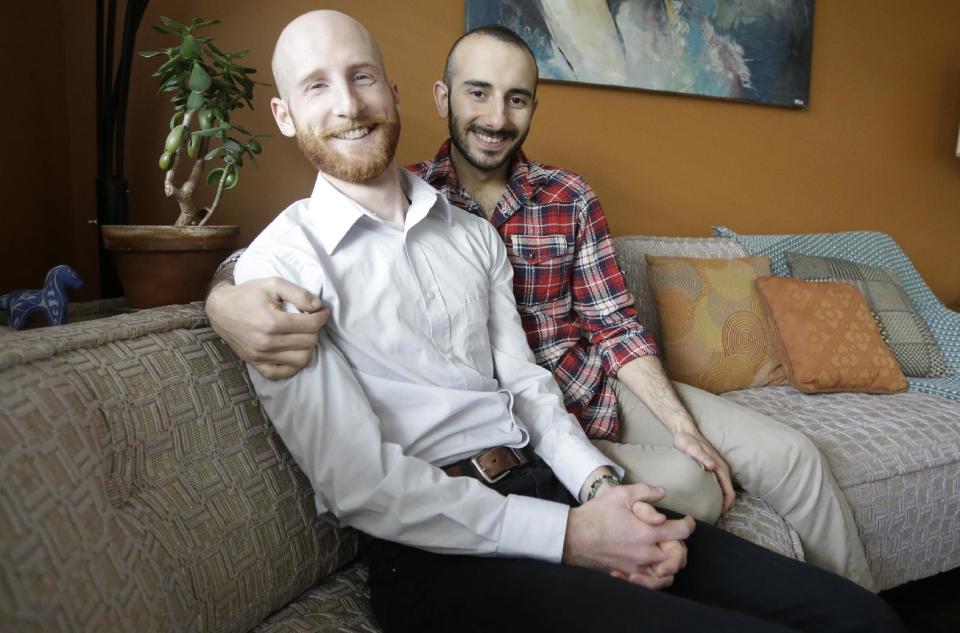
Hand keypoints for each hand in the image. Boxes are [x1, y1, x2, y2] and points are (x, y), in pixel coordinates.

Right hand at [205, 278, 328, 378]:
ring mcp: (261, 356)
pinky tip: (293, 351)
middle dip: (314, 330)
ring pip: (301, 360)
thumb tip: (318, 306)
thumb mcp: (273, 284)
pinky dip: (293, 365)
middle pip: (309, 343)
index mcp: (272, 322)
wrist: (220, 309)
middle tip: (310, 320)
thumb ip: (298, 293)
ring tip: (302, 335)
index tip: (322, 311)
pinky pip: (282, 373)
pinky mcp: (255, 364)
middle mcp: (267, 342)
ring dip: (307, 347)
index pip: (311, 326)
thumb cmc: (248, 294)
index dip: (322, 317)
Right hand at [563, 482, 694, 585]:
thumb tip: (662, 493)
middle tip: (673, 535)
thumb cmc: (596, 514)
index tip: (687, 520)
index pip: (681, 533)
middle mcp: (646, 553)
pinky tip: (651, 564)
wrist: (573, 537)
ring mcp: (636, 566)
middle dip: (679, 544)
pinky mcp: (626, 574)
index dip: (688, 525)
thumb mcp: (620, 494)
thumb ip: (645, 491)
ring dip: (670, 562)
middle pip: (677, 555)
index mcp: (647, 533)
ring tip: (664, 550)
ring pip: (666, 572)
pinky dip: (655, 575)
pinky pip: (650, 582)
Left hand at [673, 429, 734, 512]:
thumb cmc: (687, 440)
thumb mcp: (692, 448)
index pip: (730, 492)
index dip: (726, 506)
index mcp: (720, 468)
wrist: (684, 431)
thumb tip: (713, 466)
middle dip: (722, 506)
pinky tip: (702, 499)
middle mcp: (721, 470)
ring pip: (722, 490)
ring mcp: (716, 470)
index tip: (717, 515)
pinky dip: (712, 494)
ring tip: (706, 511)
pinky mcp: (710, 469)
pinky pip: (715, 486)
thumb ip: (702, 456)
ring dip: (718, 501)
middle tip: (710, 517)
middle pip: (727, 494)